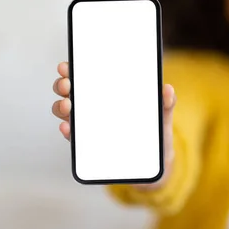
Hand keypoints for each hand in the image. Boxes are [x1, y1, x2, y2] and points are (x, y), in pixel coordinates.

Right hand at [51, 62, 176, 186]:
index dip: (73, 68)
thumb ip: (166, 104)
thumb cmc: (155, 133)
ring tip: (67, 106)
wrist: (155, 162)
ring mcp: (89, 125)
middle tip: (67, 85)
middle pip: (70, 91)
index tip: (66, 65)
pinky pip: (73, 136)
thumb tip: (168, 89)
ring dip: (61, 107)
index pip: (87, 76)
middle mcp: (94, 106)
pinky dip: (67, 130)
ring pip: (66, 111)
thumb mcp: (162, 117)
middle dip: (63, 85)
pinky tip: (68, 127)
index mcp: (109, 93)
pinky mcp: (88, 144)